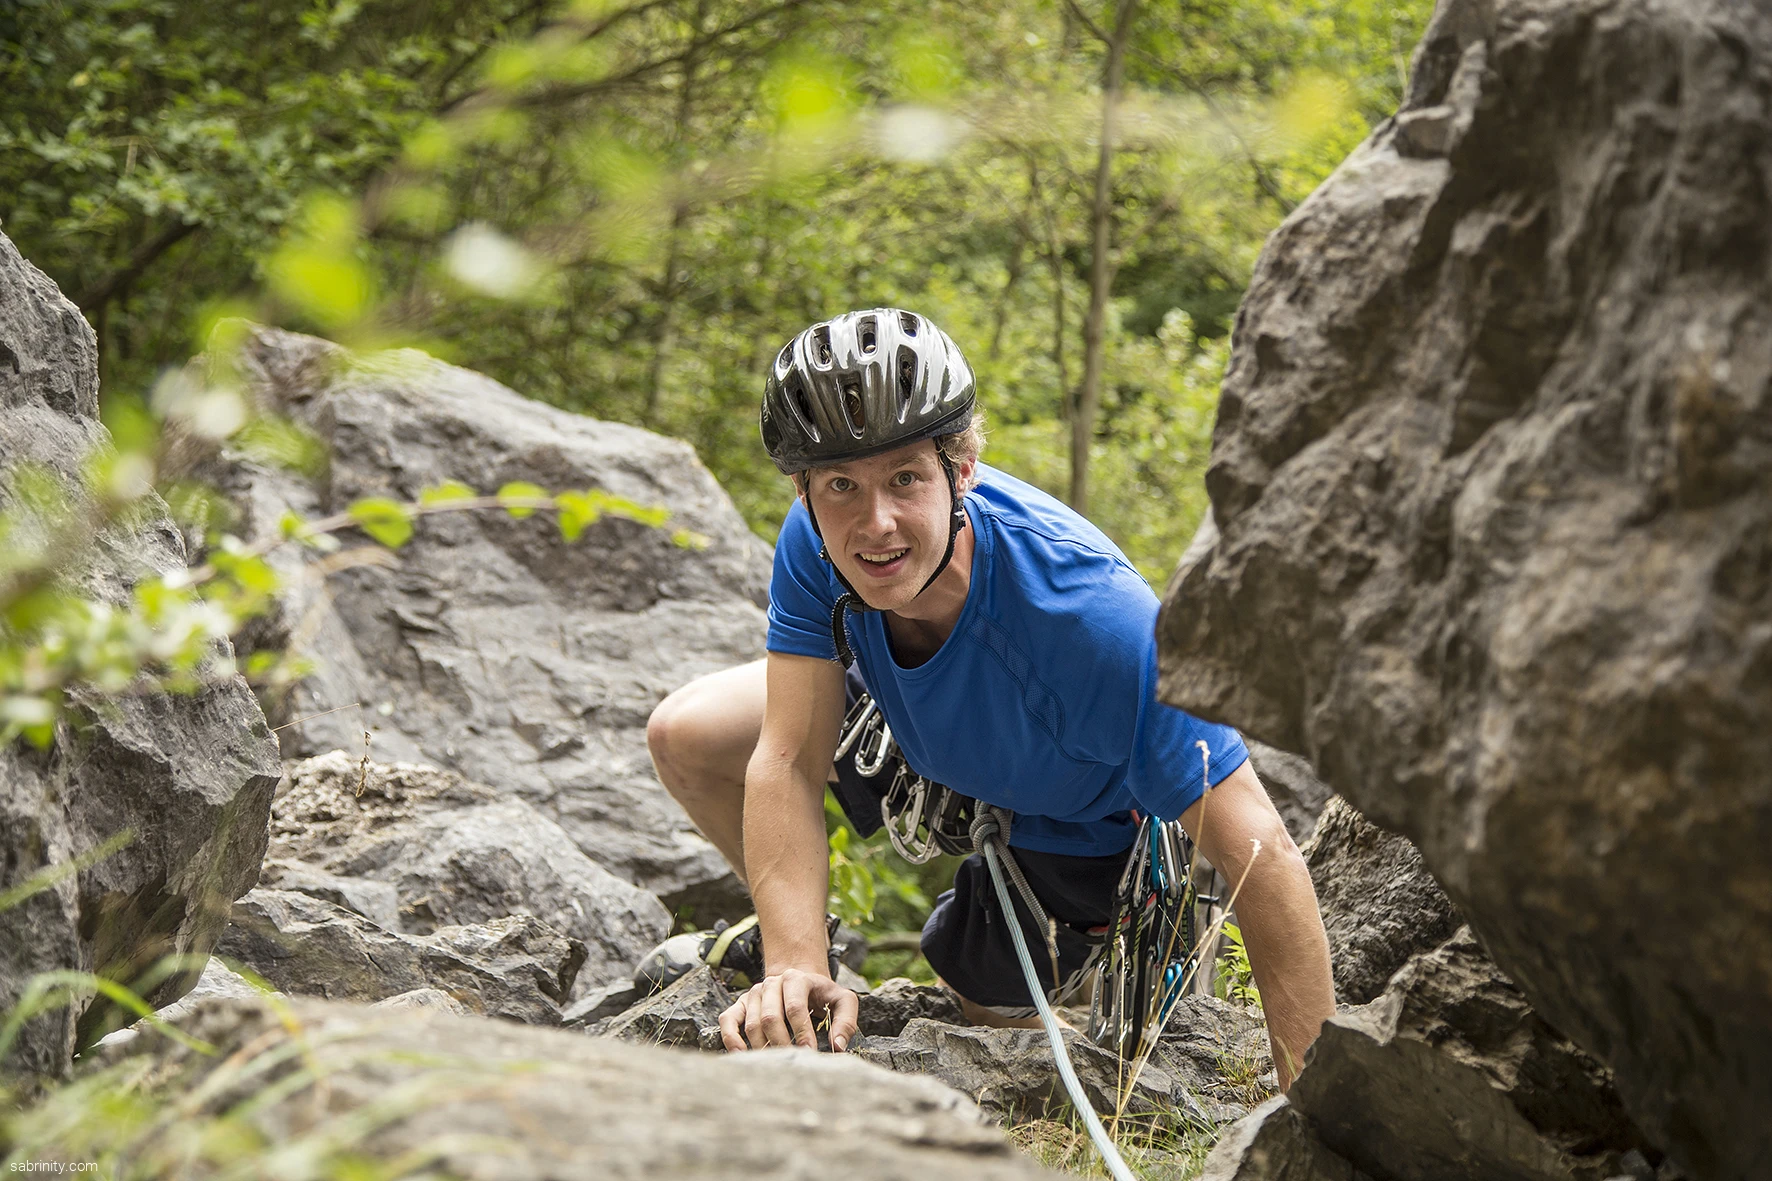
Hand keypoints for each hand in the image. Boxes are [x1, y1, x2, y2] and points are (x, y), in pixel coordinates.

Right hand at [718, 967, 858, 1052]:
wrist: (799, 980)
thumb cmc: (822, 995)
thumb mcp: (843, 1001)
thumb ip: (846, 1021)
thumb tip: (837, 1046)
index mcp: (796, 979)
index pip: (795, 1007)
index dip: (801, 1031)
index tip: (809, 1052)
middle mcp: (771, 983)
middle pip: (770, 1017)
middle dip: (781, 1043)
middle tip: (791, 1061)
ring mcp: (754, 993)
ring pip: (752, 1024)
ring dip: (762, 1047)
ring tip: (774, 1064)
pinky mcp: (740, 1004)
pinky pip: (728, 1020)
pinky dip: (731, 1039)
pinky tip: (742, 1055)